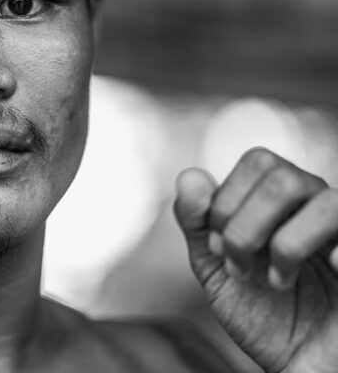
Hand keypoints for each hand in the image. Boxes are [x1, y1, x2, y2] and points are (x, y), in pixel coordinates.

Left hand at [175, 147, 337, 372]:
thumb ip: (197, 223)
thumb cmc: (264, 318)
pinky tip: (328, 272)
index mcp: (283, 202)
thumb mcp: (216, 270)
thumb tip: (189, 175)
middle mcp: (319, 208)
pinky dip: (337, 253)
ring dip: (286, 244)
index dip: (226, 201)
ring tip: (277, 282)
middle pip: (282, 175)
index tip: (217, 248)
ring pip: (324, 200)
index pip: (259, 161)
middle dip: (245, 224)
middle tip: (240, 267)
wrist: (301, 368)